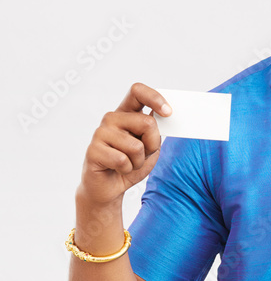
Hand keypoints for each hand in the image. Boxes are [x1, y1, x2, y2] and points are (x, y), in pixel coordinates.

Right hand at [78, 83, 171, 206]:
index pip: (137, 92)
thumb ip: (155, 131)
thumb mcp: (150, 147)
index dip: (155, 98)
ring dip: (138, 161)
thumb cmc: (130, 165)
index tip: (168, 112)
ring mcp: (100, 133)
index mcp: (126, 114)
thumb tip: (164, 115)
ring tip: (127, 163)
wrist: (110, 188)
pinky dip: (127, 169)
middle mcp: (112, 119)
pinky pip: (122, 160)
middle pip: (146, 122)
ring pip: (136, 146)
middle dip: (152, 144)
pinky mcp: (93, 150)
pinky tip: (118, 169)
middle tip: (141, 155)